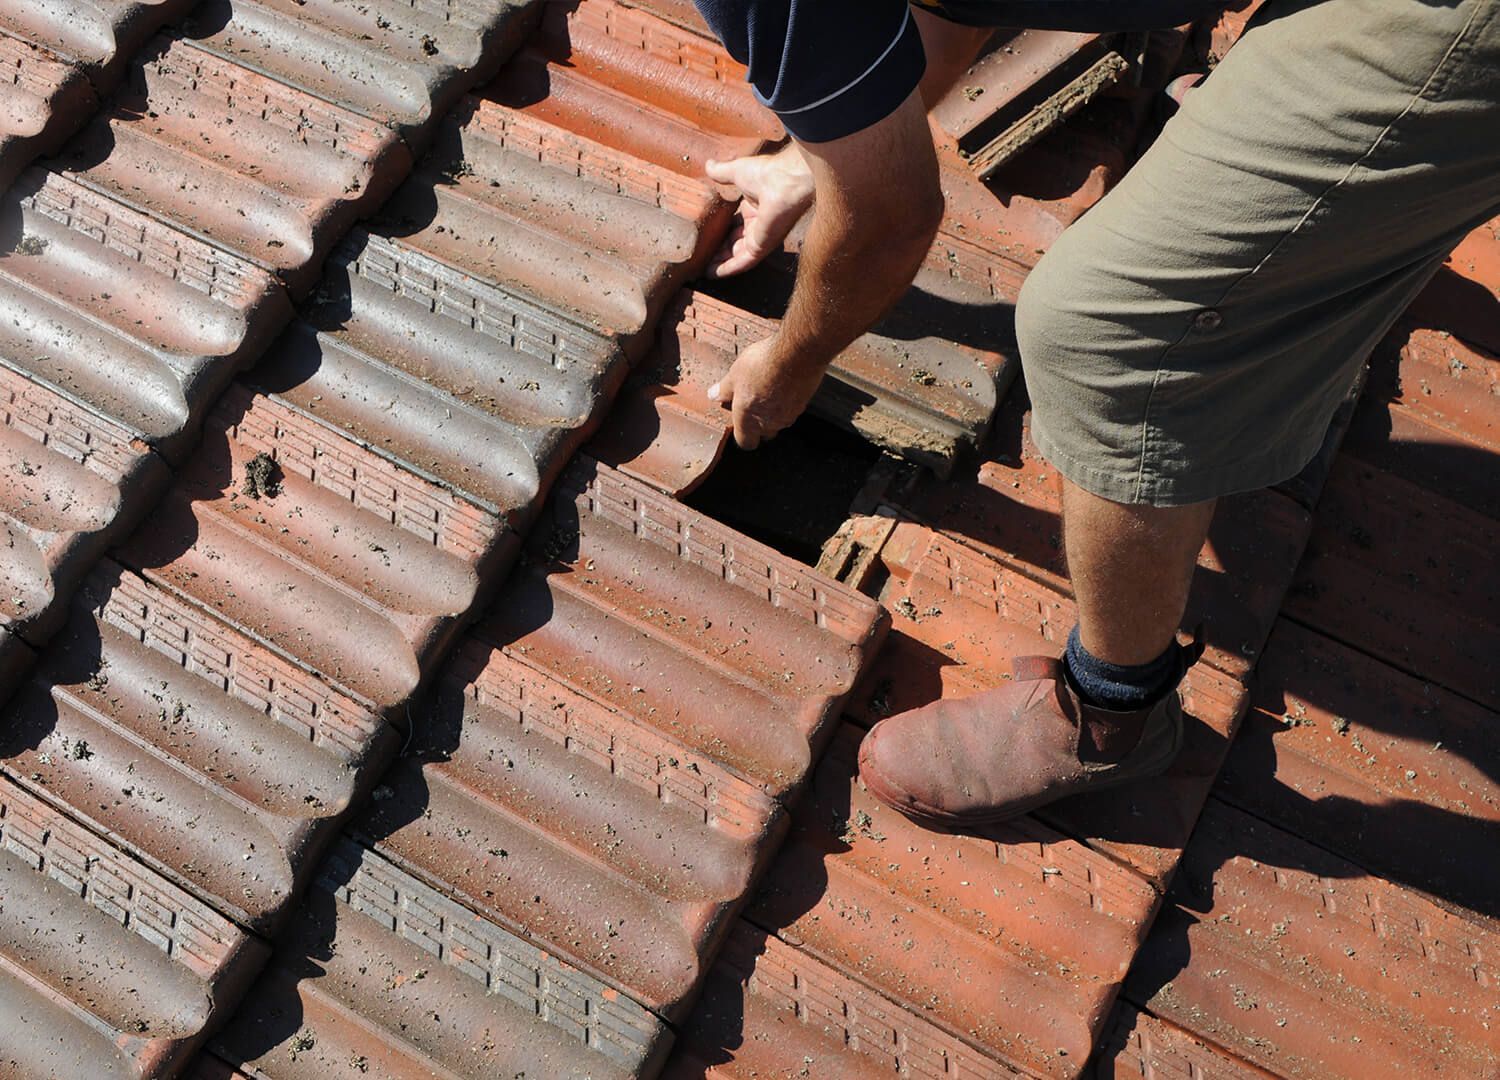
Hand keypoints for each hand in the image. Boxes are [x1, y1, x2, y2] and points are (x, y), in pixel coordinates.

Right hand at [705, 146, 815, 278]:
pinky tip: (712, 274)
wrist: (784, 182)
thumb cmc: (767, 174)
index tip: (705, 236)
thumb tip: (708, 165)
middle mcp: (758, 225)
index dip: (720, 231)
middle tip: (700, 257)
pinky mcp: (760, 248)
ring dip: (720, 264)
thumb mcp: (737, 171)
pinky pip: (741, 263)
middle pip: (734, 243)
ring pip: (736, 256)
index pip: (734, 224)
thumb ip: (722, 172)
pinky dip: (727, 269)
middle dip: (718, 251)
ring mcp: (760, 238)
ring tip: (701, 270)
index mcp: (755, 208)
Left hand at [708, 335, 825, 449]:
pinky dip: (787, 399)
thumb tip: (714, 395)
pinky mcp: (803, 403)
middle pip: (764, 433)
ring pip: (779, 420)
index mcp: (749, 421)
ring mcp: (789, 415)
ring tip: (768, 387)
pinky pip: (792, 407)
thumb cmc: (763, 366)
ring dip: (774, 410)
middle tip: (753, 401)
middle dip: (759, 422)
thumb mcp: (734, 374)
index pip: (745, 443)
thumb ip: (724, 389)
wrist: (796, 354)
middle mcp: (770, 424)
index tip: (739, 421)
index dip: (742, 434)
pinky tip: (783, 382)